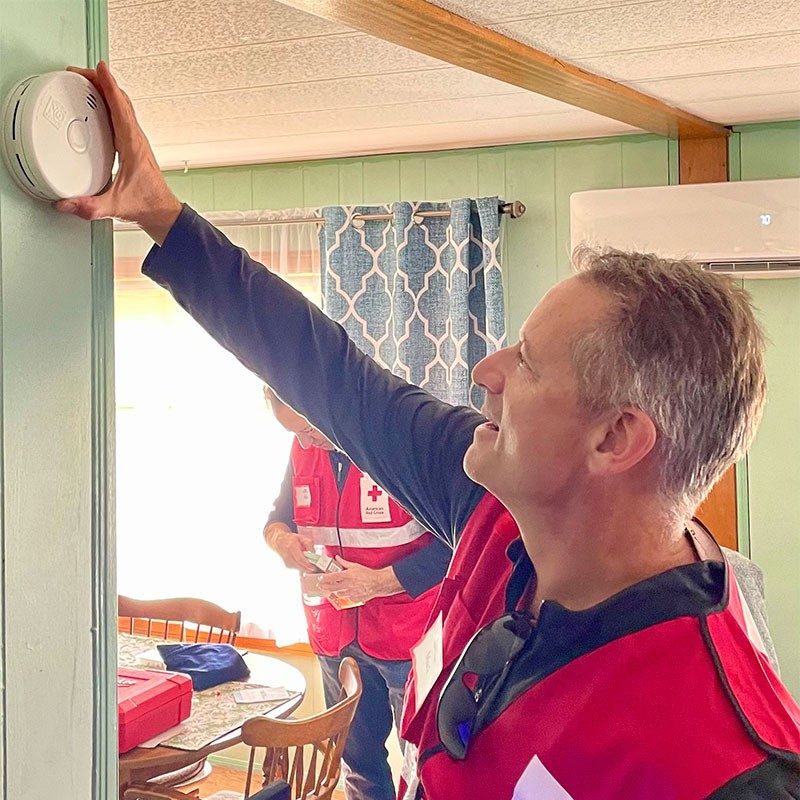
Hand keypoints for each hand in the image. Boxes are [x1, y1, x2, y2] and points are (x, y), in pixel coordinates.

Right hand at [54, 61, 181, 243]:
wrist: (163, 212)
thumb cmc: (147, 205)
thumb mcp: (116, 206)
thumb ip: (90, 206)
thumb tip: (66, 204)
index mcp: (132, 146)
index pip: (120, 108)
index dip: (109, 86)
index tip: (100, 69)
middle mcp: (136, 140)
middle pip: (121, 101)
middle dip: (102, 82)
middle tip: (81, 73)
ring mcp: (136, 142)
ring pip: (122, 107)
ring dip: (106, 91)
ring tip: (87, 83)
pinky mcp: (133, 147)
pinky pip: (121, 117)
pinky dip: (109, 105)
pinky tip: (98, 107)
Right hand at [265, 526, 314, 571]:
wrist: (279, 541)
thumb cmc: (292, 539)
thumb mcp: (302, 538)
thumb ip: (309, 544)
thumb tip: (313, 554)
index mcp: (291, 546)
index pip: (299, 558)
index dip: (307, 564)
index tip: (313, 567)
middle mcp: (287, 555)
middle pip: (299, 565)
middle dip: (309, 568)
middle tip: (316, 568)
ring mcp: (286, 561)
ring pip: (299, 568)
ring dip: (306, 568)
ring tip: (311, 563)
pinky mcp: (287, 566)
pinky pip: (298, 568)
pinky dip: (303, 567)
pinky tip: (305, 563)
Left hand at [317, 558, 401, 603]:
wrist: (378, 583)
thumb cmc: (368, 574)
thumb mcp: (355, 565)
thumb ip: (344, 563)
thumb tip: (337, 558)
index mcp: (347, 576)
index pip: (333, 577)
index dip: (325, 578)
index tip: (320, 579)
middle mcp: (348, 585)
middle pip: (333, 587)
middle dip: (325, 587)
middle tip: (321, 586)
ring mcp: (351, 592)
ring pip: (339, 594)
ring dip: (335, 592)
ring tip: (332, 591)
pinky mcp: (355, 598)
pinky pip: (348, 598)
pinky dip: (346, 596)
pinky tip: (345, 594)